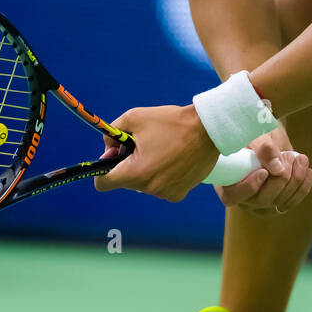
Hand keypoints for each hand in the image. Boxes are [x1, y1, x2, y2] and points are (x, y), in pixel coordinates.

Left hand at [94, 104, 219, 201]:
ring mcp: (165, 193)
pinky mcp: (179, 194)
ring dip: (147, 170)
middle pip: (125, 181)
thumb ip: (112, 130)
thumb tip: (107, 147)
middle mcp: (149, 188)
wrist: (208, 130)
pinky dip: (163, 176)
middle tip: (142, 145)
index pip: (103, 184)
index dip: (102, 169)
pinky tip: (174, 159)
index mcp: (136, 172)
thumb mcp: (135, 117)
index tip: (113, 156)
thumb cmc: (171, 122)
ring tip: (162, 150)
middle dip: (128, 164)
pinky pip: (161, 187)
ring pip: (144, 184)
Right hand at [214, 126, 311, 215]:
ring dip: (295, 180)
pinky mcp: (278, 203)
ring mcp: (261, 203)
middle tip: (287, 156)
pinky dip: (303, 187)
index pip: (232, 196)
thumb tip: (277, 168)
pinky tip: (308, 171)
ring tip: (300, 158)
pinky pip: (292, 202)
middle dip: (280, 179)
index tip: (264, 172)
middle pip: (262, 200)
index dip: (248, 187)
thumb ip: (263, 148)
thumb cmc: (256, 132)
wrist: (269, 136)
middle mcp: (243, 198)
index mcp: (227, 182)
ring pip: (279, 202)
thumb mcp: (257, 134)